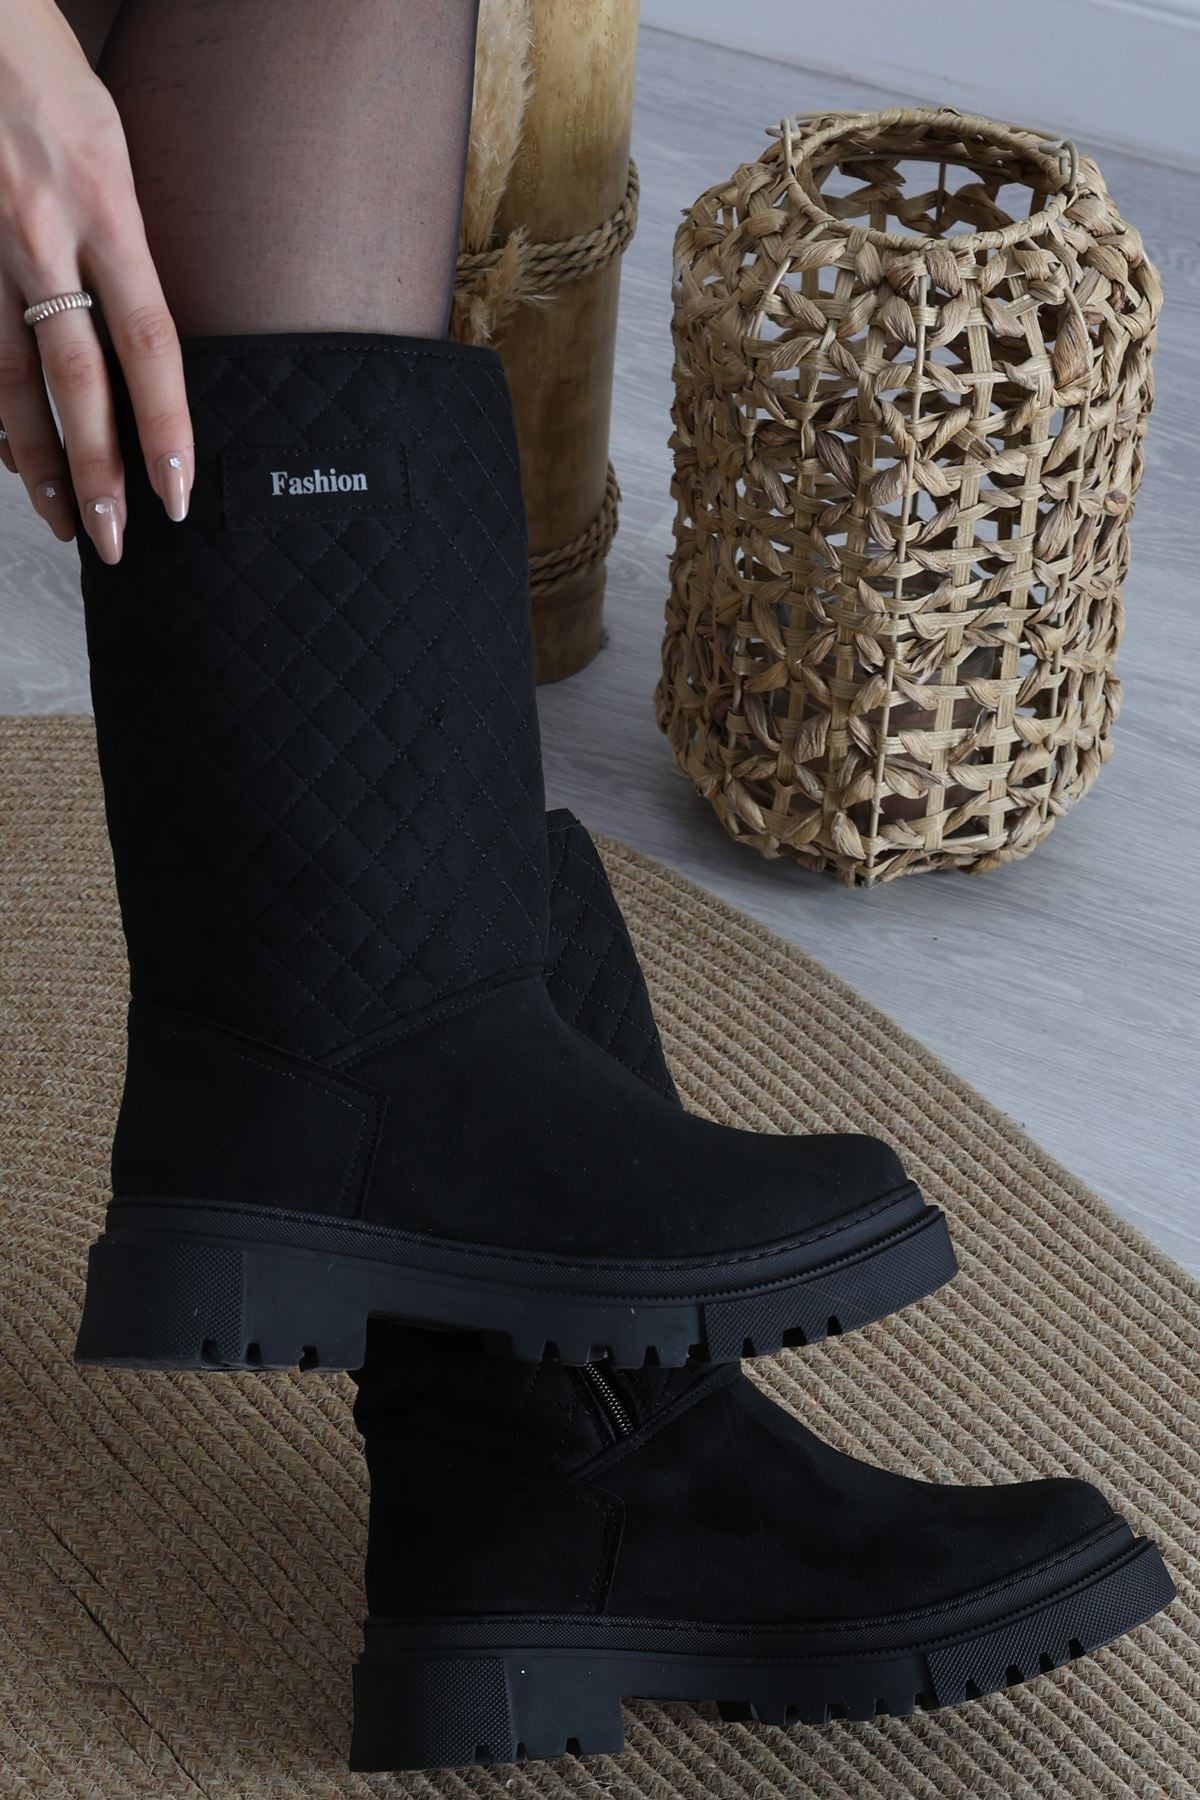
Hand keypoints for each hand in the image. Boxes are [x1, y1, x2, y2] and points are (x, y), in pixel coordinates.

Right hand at [0, 0, 191, 561]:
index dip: (166, 423)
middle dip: (96, 469)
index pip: (149, 341)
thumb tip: (142, 333)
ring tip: (60, 522)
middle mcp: (41, 231)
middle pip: (75, 379)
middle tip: (115, 540)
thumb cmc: (41, 67)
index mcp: (104, 203)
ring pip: (7, 376)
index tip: (181, 488)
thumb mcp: (109, 141)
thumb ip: (124, 235)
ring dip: (35, 460)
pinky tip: (6, 456)